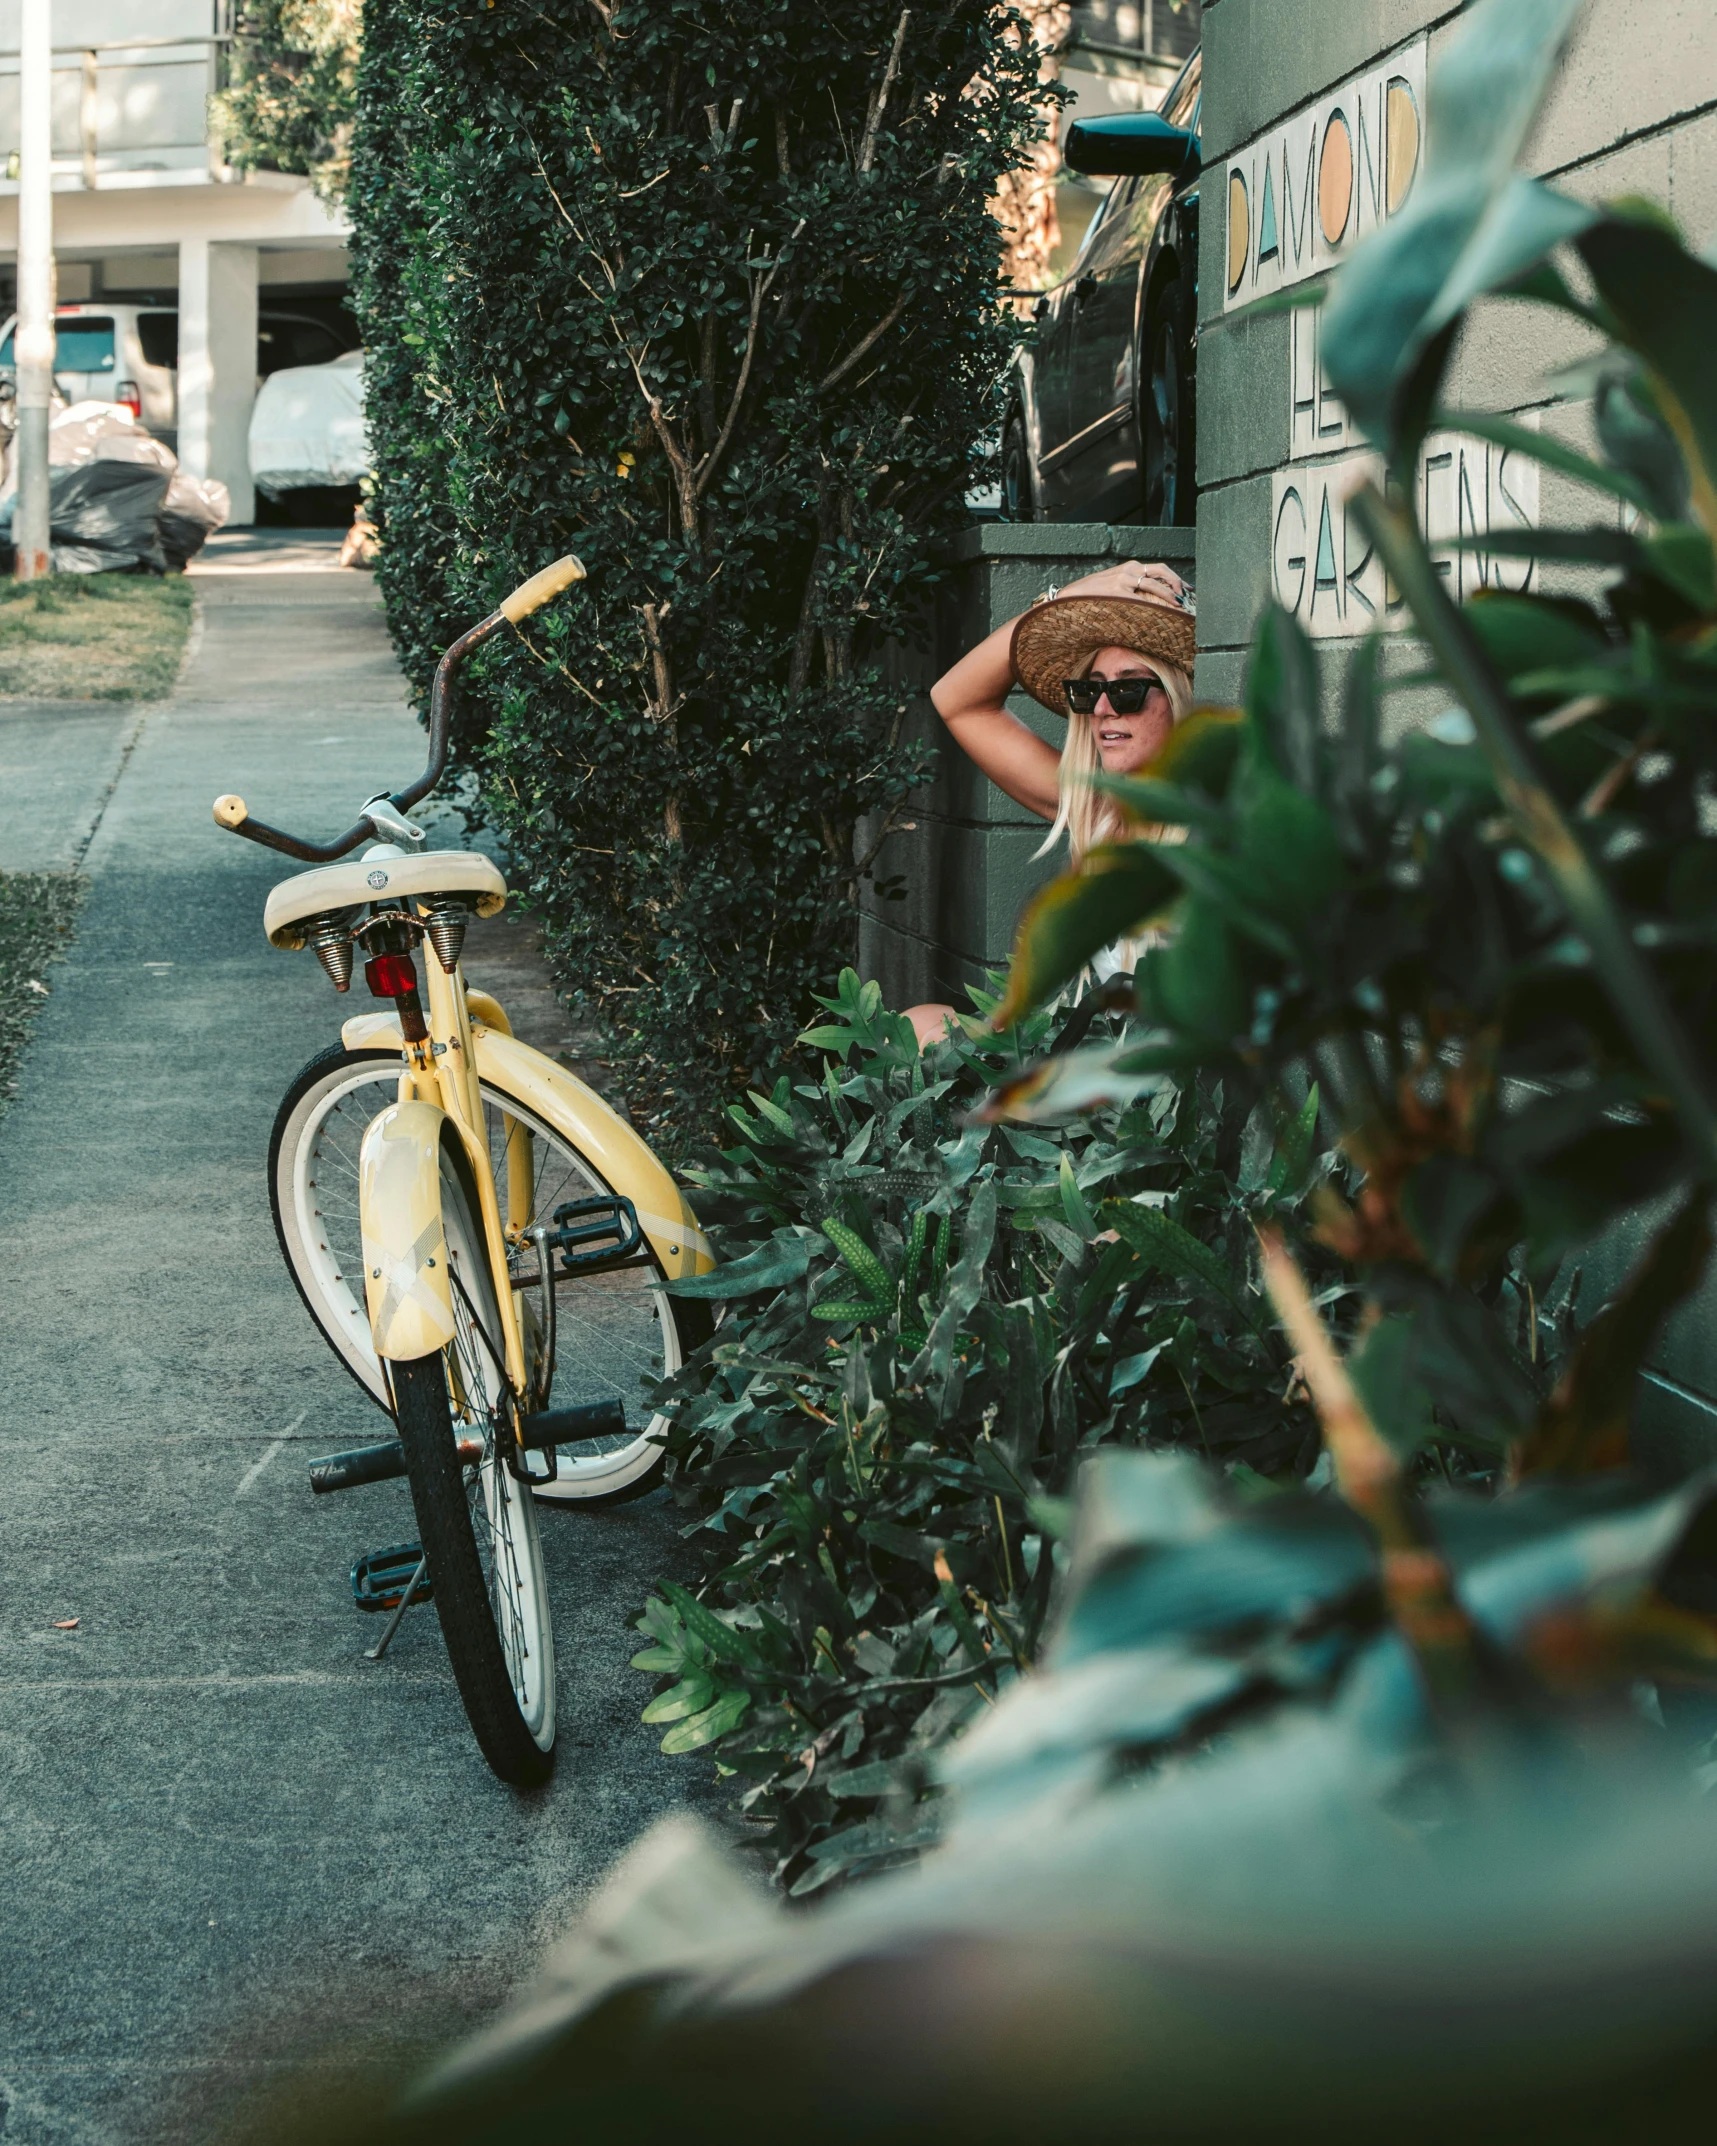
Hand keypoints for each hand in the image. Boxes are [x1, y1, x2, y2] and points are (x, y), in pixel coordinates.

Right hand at [1057, 560, 1191, 610]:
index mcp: (1130, 567)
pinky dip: (1153, 606)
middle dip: (1177, 583)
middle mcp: (1129, 569)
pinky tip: (1161, 612)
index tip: (1186, 589)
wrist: (1071, 595)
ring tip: (1178, 605)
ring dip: (1169, 595)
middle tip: (1186, 596)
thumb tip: (1149, 599)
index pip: (1158, 569)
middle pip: (1161, 571)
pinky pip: (1141, 599)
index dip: (1175, 579)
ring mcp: (1124, 580)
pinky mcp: (1118, 592)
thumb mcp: (1114, 583)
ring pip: (1154, 584)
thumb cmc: (1092, 594)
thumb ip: (1131, 586)